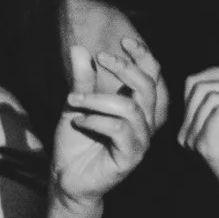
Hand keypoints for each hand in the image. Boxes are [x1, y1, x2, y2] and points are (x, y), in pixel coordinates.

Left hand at [50, 35, 163, 210]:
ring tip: (74, 100)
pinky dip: (96, 120)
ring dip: (98, 98)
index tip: (124, 41)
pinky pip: (119, 130)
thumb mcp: (76, 104)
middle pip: (148, 87)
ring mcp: (140, 140)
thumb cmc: (76, 140)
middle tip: (100, 58)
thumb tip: (79, 48)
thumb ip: (82, 79)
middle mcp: (144, 122)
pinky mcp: (130, 157)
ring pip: (130, 108)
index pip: (153, 77)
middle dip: (125, 68)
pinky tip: (79, 121)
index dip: (144, 57)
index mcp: (136, 107)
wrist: (66, 176)